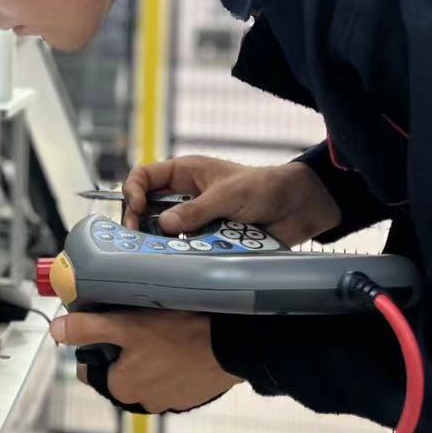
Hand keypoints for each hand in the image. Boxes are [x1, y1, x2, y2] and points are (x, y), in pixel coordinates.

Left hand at [50, 309, 240, 412]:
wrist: (234, 345)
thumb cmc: (178, 334)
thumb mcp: (125, 325)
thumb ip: (87, 329)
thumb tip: (56, 331)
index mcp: (121, 389)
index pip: (91, 368)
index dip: (94, 344)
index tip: (107, 324)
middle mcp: (144, 402)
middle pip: (119, 370)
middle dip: (123, 349)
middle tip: (136, 321)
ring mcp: (171, 400)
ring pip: (147, 372)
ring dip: (149, 355)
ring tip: (162, 328)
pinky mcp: (194, 394)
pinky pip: (173, 375)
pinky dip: (173, 361)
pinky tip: (181, 341)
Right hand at [123, 155, 341, 247]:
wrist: (298, 208)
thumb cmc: (265, 187)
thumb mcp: (227, 195)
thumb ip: (195, 210)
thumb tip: (163, 224)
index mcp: (186, 172)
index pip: (144, 177)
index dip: (134, 191)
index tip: (137, 209)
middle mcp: (185, 195)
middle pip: (148, 207)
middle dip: (139, 221)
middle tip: (136, 238)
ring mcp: (196, 218)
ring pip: (165, 231)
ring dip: (161, 241)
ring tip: (158, 252)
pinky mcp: (207, 238)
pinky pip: (186, 246)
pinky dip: (182, 253)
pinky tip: (180, 260)